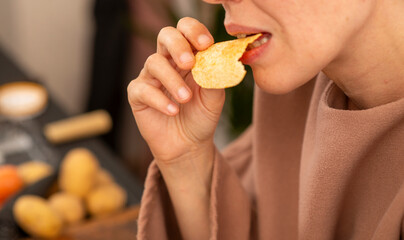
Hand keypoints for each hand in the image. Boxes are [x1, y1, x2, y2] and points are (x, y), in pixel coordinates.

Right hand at [127, 17, 224, 163]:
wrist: (189, 145)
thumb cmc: (202, 116)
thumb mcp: (215, 97)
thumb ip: (215, 77)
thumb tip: (217, 59)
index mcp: (189, 55)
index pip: (186, 30)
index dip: (194, 31)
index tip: (206, 44)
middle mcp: (168, 61)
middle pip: (165, 35)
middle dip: (178, 45)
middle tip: (189, 64)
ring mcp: (151, 77)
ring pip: (154, 62)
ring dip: (172, 80)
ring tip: (186, 99)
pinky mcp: (138, 95)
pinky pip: (143, 89)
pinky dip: (159, 100)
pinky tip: (173, 111)